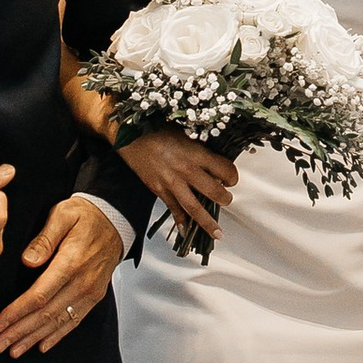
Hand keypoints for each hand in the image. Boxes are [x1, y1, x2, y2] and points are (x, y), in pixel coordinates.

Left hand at [0, 196, 122, 358]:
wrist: (115, 221)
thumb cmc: (84, 216)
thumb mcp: (62, 215)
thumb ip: (44, 238)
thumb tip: (28, 260)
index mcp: (70, 263)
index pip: (39, 295)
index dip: (17, 312)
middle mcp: (82, 282)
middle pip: (46, 314)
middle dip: (20, 332)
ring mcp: (90, 292)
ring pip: (58, 322)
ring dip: (34, 338)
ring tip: (15, 350)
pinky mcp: (94, 296)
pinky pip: (74, 321)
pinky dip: (57, 335)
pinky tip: (42, 345)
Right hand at [121, 130, 237, 240]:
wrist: (130, 135)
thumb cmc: (158, 130)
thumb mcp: (186, 134)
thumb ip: (200, 150)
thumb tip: (214, 165)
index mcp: (196, 153)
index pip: (224, 169)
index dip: (232, 176)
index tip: (231, 179)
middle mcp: (186, 170)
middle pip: (213, 191)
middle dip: (224, 199)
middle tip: (227, 200)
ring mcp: (172, 182)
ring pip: (195, 207)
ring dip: (207, 222)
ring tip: (217, 232)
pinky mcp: (159, 190)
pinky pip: (173, 209)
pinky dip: (180, 222)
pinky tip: (186, 232)